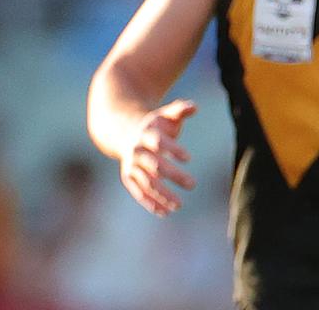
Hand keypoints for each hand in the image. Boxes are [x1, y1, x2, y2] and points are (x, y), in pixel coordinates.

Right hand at [120, 99, 197, 215]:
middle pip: (155, 165)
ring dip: (162, 195)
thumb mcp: (166, 114)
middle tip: (193, 184)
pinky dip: (150, 202)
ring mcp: (131, 165)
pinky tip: (164, 212)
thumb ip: (180, 109)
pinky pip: (139, 192)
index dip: (172, 149)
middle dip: (173, 175)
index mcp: (146, 133)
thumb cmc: (155, 125)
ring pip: (147, 182)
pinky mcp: (128, 177)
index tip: (188, 158)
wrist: (125, 132)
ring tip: (179, 205)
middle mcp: (136, 151)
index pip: (158, 142)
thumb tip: (193, 106)